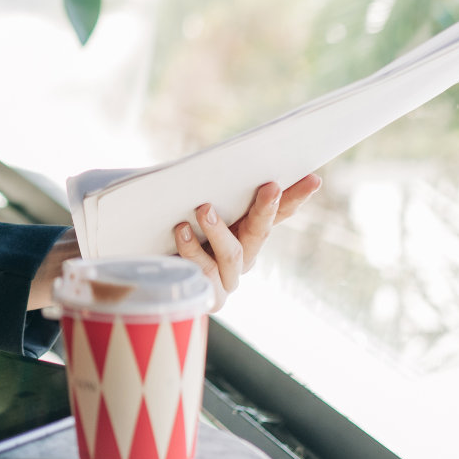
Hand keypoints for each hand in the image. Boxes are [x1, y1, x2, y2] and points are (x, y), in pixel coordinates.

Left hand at [174, 174, 320, 310]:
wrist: (144, 275)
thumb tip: (210, 163)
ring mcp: (229, 277)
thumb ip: (203, 191)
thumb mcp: (185, 205)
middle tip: (270, 187)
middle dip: (267, 208)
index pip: (278, 212)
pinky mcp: (210, 295)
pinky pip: (203, 271)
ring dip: (219, 230)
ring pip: (232, 254)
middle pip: (261, 232)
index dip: (296, 197)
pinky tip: (181, 231)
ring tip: (204, 209)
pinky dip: (191, 249)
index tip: (313, 179)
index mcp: (246, 230)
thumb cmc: (167, 230)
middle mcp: (244, 254)